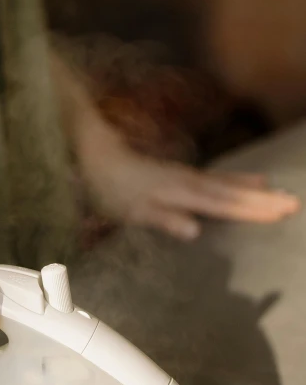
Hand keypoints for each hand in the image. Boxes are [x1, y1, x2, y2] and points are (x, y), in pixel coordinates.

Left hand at [76, 118, 300, 240]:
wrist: (98, 154)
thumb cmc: (112, 186)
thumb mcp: (132, 209)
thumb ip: (164, 218)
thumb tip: (195, 230)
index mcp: (181, 193)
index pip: (224, 204)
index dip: (253, 209)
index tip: (281, 212)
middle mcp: (189, 182)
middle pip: (232, 192)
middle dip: (263, 200)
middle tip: (293, 204)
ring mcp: (186, 176)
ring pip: (227, 183)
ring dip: (254, 189)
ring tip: (278, 191)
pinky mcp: (180, 175)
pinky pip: (217, 178)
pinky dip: (236, 180)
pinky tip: (245, 181)